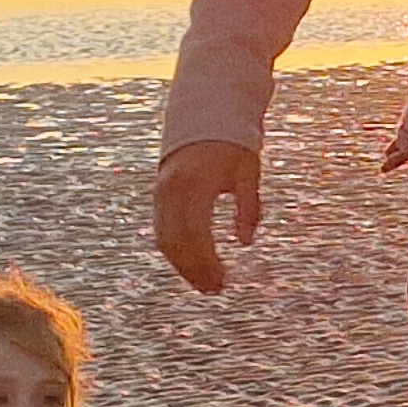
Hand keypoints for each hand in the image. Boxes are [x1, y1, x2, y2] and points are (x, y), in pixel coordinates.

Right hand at [152, 140, 262, 293]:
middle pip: (177, 241)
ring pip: (164, 239)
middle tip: (214, 289)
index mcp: (197, 183)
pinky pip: (161, 229)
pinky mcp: (158, 194)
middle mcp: (173, 189)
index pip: (197, 233)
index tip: (223, 280)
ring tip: (203, 284)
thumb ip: (249, 208)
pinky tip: (191, 265)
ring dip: (182, 265)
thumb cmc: (234, 146)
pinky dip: (174, 251)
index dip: (207, 261)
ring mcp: (162, 192)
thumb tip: (245, 244)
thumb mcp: (249, 173)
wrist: (205, 116)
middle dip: (194, 269)